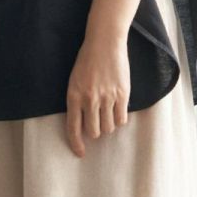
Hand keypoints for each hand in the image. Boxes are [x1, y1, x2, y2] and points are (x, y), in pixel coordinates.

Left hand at [65, 30, 130, 157]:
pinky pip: (121, 118)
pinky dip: (119, 119)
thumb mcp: (74, 81)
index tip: (81, 153)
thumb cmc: (87, 61)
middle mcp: (90, 99)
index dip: (76, 144)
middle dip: (95, 132)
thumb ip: (77, 102)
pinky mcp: (122, 94)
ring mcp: (107, 97)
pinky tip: (117, 111)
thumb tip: (83, 124)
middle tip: (97, 124)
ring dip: (108, 125)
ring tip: (108, 114)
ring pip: (108, 127)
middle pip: (94, 132)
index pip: (73, 128)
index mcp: (74, 96)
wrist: (105, 42)